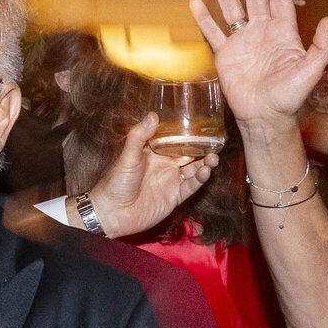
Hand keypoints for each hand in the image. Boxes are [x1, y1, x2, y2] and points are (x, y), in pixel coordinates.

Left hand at [82, 115, 217, 238]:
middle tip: (215, 142)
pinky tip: (206, 172)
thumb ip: (139, 136)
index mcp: (154, 153)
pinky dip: (200, 179)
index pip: (174, 140)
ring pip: (193, 170)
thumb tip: (153, 115)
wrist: (113, 213)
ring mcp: (171, 181)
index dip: (187, 133)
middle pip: (188, 154)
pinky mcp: (174, 197)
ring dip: (204, 164)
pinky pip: (191, 187)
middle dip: (201, 149)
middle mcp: (165, 165)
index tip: (201, 124)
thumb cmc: (116, 182)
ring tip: (213, 157)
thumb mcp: (127, 156)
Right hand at [189, 0, 327, 133]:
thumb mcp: (310, 72)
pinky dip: (204, 18)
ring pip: (232, 10)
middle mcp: (262, 31)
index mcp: (283, 32)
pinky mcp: (225, 55)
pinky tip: (196, 2)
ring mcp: (242, 42)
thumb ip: (321, 47)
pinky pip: (213, 32)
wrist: (265, 118)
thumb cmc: (289, 97)